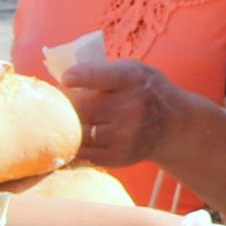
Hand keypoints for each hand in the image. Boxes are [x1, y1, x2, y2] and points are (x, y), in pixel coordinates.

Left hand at [58, 57, 220, 176]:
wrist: (174, 124)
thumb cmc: (144, 90)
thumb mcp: (132, 70)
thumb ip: (101, 71)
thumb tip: (60, 79)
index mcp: (131, 80)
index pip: (104, 77)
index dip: (83, 77)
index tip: (66, 79)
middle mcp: (131, 108)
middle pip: (82, 108)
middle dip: (61, 106)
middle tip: (50, 103)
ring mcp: (126, 135)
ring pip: (79, 132)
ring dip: (64, 127)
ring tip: (58, 121)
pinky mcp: (119, 156)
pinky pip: (84, 152)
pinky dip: (73, 145)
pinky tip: (71, 138)